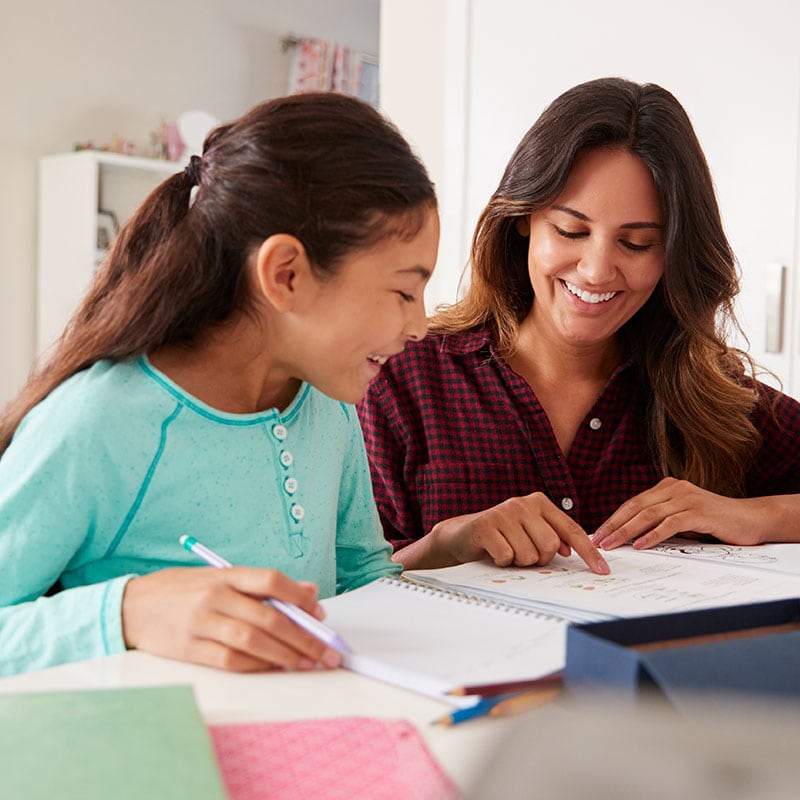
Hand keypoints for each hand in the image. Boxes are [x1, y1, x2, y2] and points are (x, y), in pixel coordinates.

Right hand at [121, 566, 341, 672]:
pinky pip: (231, 661)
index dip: (300, 597)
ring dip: (286, 655)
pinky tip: (274, 668)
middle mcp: (215, 596)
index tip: (320, 614)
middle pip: (269, 618)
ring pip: (253, 642)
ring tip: (307, 663)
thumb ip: (259, 585)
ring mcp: (201, 624)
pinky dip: (257, 666)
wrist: (128, 607)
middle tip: (326, 651)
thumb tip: (306, 593)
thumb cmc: (180, 591)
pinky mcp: (189, 649)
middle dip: (304, 637)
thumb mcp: (217, 577)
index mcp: (224, 575)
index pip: (271, 581)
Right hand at [429, 492, 609, 573]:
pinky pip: (506, 556)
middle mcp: (523, 503)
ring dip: (518, 562)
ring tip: (507, 551)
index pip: (572, 529)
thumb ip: (552, 536)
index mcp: (539, 502)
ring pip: (528, 555)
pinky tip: (493, 552)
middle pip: (550, 545)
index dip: (588, 552)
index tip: (602, 571)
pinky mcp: (486, 526)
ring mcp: (504, 513)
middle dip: (539, 559)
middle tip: (524, 554)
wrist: (462, 534)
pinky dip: (502, 562)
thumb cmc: (502, 535)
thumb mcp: (529, 531)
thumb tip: (569, 551)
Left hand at [592, 477, 765, 549]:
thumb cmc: (713, 521)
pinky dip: (653, 535)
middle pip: (636, 506)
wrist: (750, 519)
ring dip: (627, 531)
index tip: (598, 533)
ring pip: (649, 514)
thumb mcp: (681, 518)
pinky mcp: (699, 511)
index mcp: (666, 487)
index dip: (614, 518)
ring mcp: (687, 498)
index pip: (633, 503)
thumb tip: (630, 537)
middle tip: (599, 540)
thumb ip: (660, 520)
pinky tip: (640, 545)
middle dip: (615, 525)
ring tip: (613, 544)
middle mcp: (674, 488)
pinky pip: (670, 523)